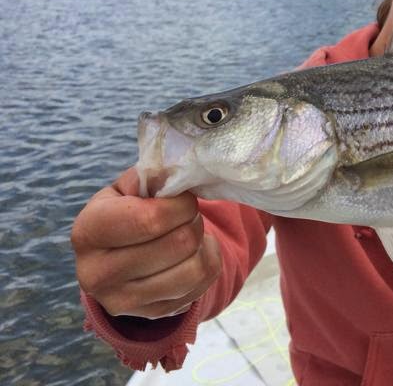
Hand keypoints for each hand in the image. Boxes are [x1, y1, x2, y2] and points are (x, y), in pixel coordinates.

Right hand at [71, 167, 220, 318]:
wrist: (118, 257)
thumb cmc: (127, 212)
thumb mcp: (131, 188)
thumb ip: (152, 176)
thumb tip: (178, 173)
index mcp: (88, 231)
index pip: (150, 220)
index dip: (180, 205)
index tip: (182, 199)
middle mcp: (96, 273)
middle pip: (179, 243)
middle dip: (193, 221)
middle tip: (187, 215)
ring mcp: (122, 301)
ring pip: (194, 268)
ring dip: (203, 243)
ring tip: (190, 233)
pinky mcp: (149, 315)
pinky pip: (202, 285)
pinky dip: (207, 262)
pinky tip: (193, 254)